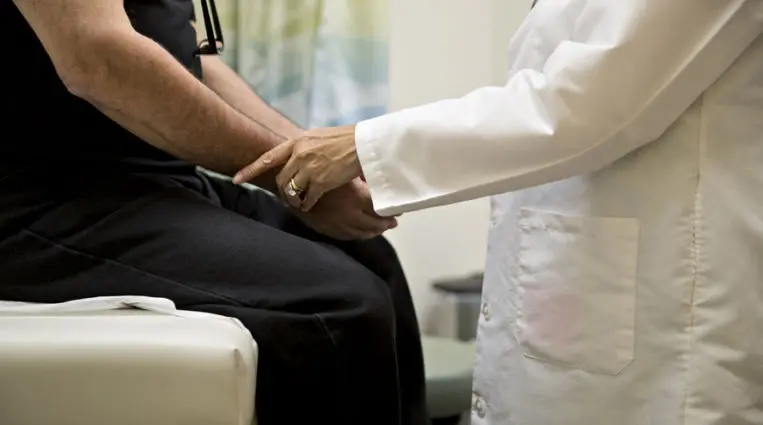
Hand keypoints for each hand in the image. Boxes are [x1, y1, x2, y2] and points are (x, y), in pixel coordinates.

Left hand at [233, 125, 361, 210]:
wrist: (363, 144)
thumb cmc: (346, 139)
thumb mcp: (319, 136)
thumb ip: (305, 146)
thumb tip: (297, 155)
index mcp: (297, 141)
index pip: (267, 157)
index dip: (249, 170)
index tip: (236, 180)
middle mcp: (299, 154)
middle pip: (280, 179)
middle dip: (282, 191)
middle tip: (286, 198)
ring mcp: (309, 168)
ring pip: (291, 190)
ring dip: (293, 200)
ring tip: (298, 204)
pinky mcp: (321, 181)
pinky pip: (307, 198)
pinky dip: (306, 204)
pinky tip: (310, 206)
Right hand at [295, 178, 396, 240]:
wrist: (290, 177)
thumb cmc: (320, 167)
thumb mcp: (346, 170)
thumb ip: (365, 178)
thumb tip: (382, 182)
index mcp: (357, 198)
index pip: (382, 211)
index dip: (392, 211)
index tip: (398, 209)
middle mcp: (349, 215)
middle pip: (375, 225)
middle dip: (386, 223)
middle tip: (394, 220)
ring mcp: (337, 225)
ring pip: (362, 234)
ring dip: (374, 231)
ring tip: (382, 226)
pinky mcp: (326, 229)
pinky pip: (348, 236)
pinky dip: (359, 234)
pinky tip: (363, 230)